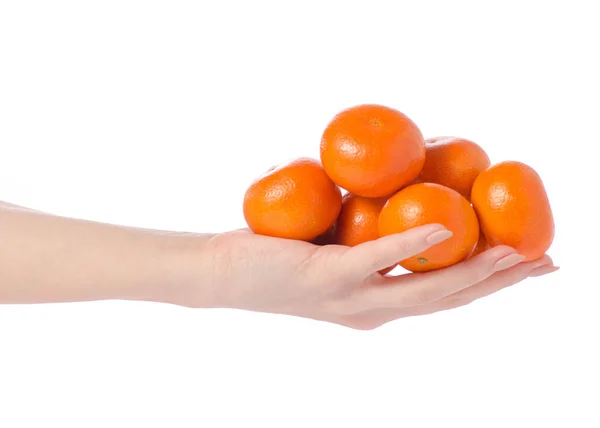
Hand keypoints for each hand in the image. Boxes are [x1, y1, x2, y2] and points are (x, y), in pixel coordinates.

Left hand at [174, 224, 557, 329]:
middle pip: (450, 299)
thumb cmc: (279, 257)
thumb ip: (369, 244)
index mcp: (377, 306)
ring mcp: (353, 298)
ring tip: (514, 252)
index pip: (446, 298)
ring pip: (426, 289)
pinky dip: (414, 245)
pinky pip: (379, 259)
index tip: (530, 267)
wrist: (223, 274)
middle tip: (547, 263)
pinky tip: (444, 227)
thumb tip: (397, 204)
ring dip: (474, 270)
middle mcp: (372, 311)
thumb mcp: (335, 254)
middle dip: (501, 283)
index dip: (492, 286)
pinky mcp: (330, 277)